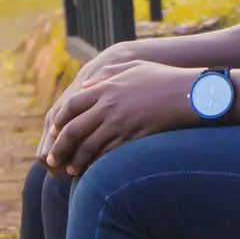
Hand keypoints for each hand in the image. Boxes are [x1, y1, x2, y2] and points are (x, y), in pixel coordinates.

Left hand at [44, 61, 194, 176]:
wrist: (188, 93)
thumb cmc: (162, 78)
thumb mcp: (132, 67)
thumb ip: (106, 75)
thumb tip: (85, 86)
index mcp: (106, 88)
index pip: (72, 106)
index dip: (60, 121)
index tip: (54, 131)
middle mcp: (108, 106)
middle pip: (74, 130)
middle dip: (60, 147)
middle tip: (52, 160)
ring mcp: (120, 123)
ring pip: (88, 146)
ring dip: (76, 161)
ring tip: (70, 170)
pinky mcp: (132, 138)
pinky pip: (107, 154)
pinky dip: (96, 165)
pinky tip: (92, 171)